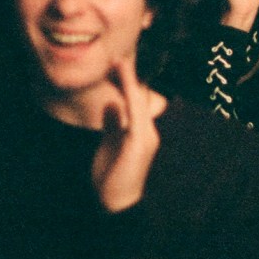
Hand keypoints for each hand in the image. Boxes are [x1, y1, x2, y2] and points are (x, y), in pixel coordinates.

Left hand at [92, 60, 161, 213]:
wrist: (117, 203)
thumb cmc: (112, 176)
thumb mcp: (110, 144)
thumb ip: (112, 124)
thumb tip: (111, 104)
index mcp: (140, 131)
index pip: (136, 100)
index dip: (127, 81)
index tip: (118, 62)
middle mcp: (147, 131)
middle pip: (140, 97)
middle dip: (130, 76)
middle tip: (118, 56)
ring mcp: (146, 137)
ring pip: (138, 103)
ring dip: (129, 82)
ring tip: (120, 64)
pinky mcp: (139, 144)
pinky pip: (135, 117)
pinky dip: (130, 100)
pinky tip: (124, 88)